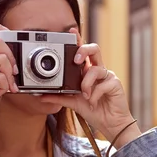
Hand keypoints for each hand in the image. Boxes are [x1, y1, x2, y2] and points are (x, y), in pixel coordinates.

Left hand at [39, 29, 140, 146]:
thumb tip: (41, 96)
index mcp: (88, 72)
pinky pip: (102, 84)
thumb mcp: (73, 103)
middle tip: (75, 60)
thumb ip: (59, 97)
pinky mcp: (115, 84)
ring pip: (95, 69)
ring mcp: (107, 76)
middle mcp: (98, 70)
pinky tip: (93, 102)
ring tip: (84, 95)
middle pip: (94, 49)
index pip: (83, 52)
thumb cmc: (95, 110)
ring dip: (86, 83)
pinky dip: (94, 95)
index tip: (71, 31)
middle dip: (84, 50)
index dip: (79, 40)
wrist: (110, 124)